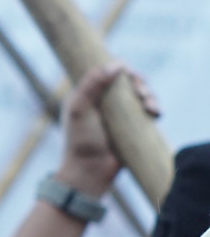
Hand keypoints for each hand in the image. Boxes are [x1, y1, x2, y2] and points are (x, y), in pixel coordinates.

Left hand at [57, 61, 159, 198]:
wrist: (90, 171)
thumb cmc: (81, 141)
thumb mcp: (80, 109)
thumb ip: (92, 84)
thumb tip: (117, 65)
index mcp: (87, 93)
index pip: (107, 71)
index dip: (121, 69)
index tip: (128, 75)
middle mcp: (103, 100)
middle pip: (128, 81)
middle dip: (139, 82)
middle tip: (141, 93)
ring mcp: (118, 113)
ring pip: (140, 94)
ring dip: (149, 95)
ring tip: (150, 106)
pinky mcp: (131, 125)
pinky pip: (147, 110)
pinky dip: (154, 107)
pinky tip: (155, 113)